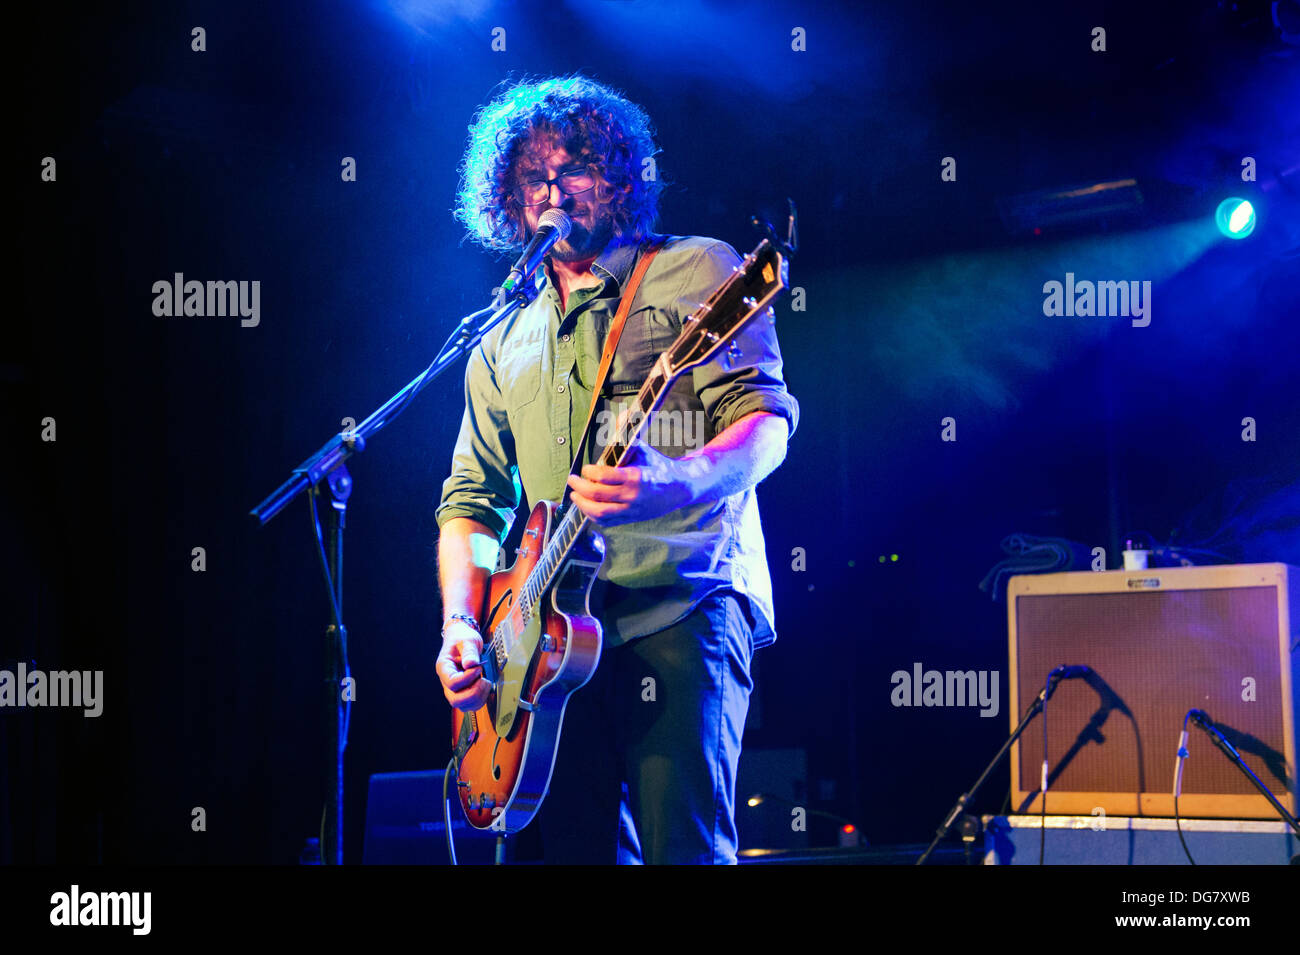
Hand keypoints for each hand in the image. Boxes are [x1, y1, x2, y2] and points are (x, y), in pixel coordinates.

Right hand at [436, 620, 490, 711]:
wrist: (461, 637)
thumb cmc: (462, 638)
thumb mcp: (467, 640)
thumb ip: (469, 651)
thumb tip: (472, 664)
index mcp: (444, 668)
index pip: (452, 682)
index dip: (467, 678)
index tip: (478, 668)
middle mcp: (447, 681)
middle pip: (455, 700)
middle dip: (473, 694)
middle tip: (483, 680)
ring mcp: (455, 688)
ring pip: (463, 705)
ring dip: (477, 698)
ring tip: (485, 682)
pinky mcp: (463, 690)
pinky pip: (470, 704)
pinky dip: (480, 699)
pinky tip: (484, 686)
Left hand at [565, 440, 692, 526]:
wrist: (679, 488)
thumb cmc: (658, 466)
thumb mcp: (644, 449)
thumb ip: (628, 435)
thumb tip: (623, 413)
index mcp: (635, 476)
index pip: (604, 476)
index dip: (589, 472)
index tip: (585, 468)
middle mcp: (632, 495)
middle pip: (597, 495)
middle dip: (579, 487)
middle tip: (572, 480)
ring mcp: (631, 509)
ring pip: (599, 512)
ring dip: (582, 504)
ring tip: (575, 495)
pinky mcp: (630, 518)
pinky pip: (606, 521)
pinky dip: (592, 515)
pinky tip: (587, 505)